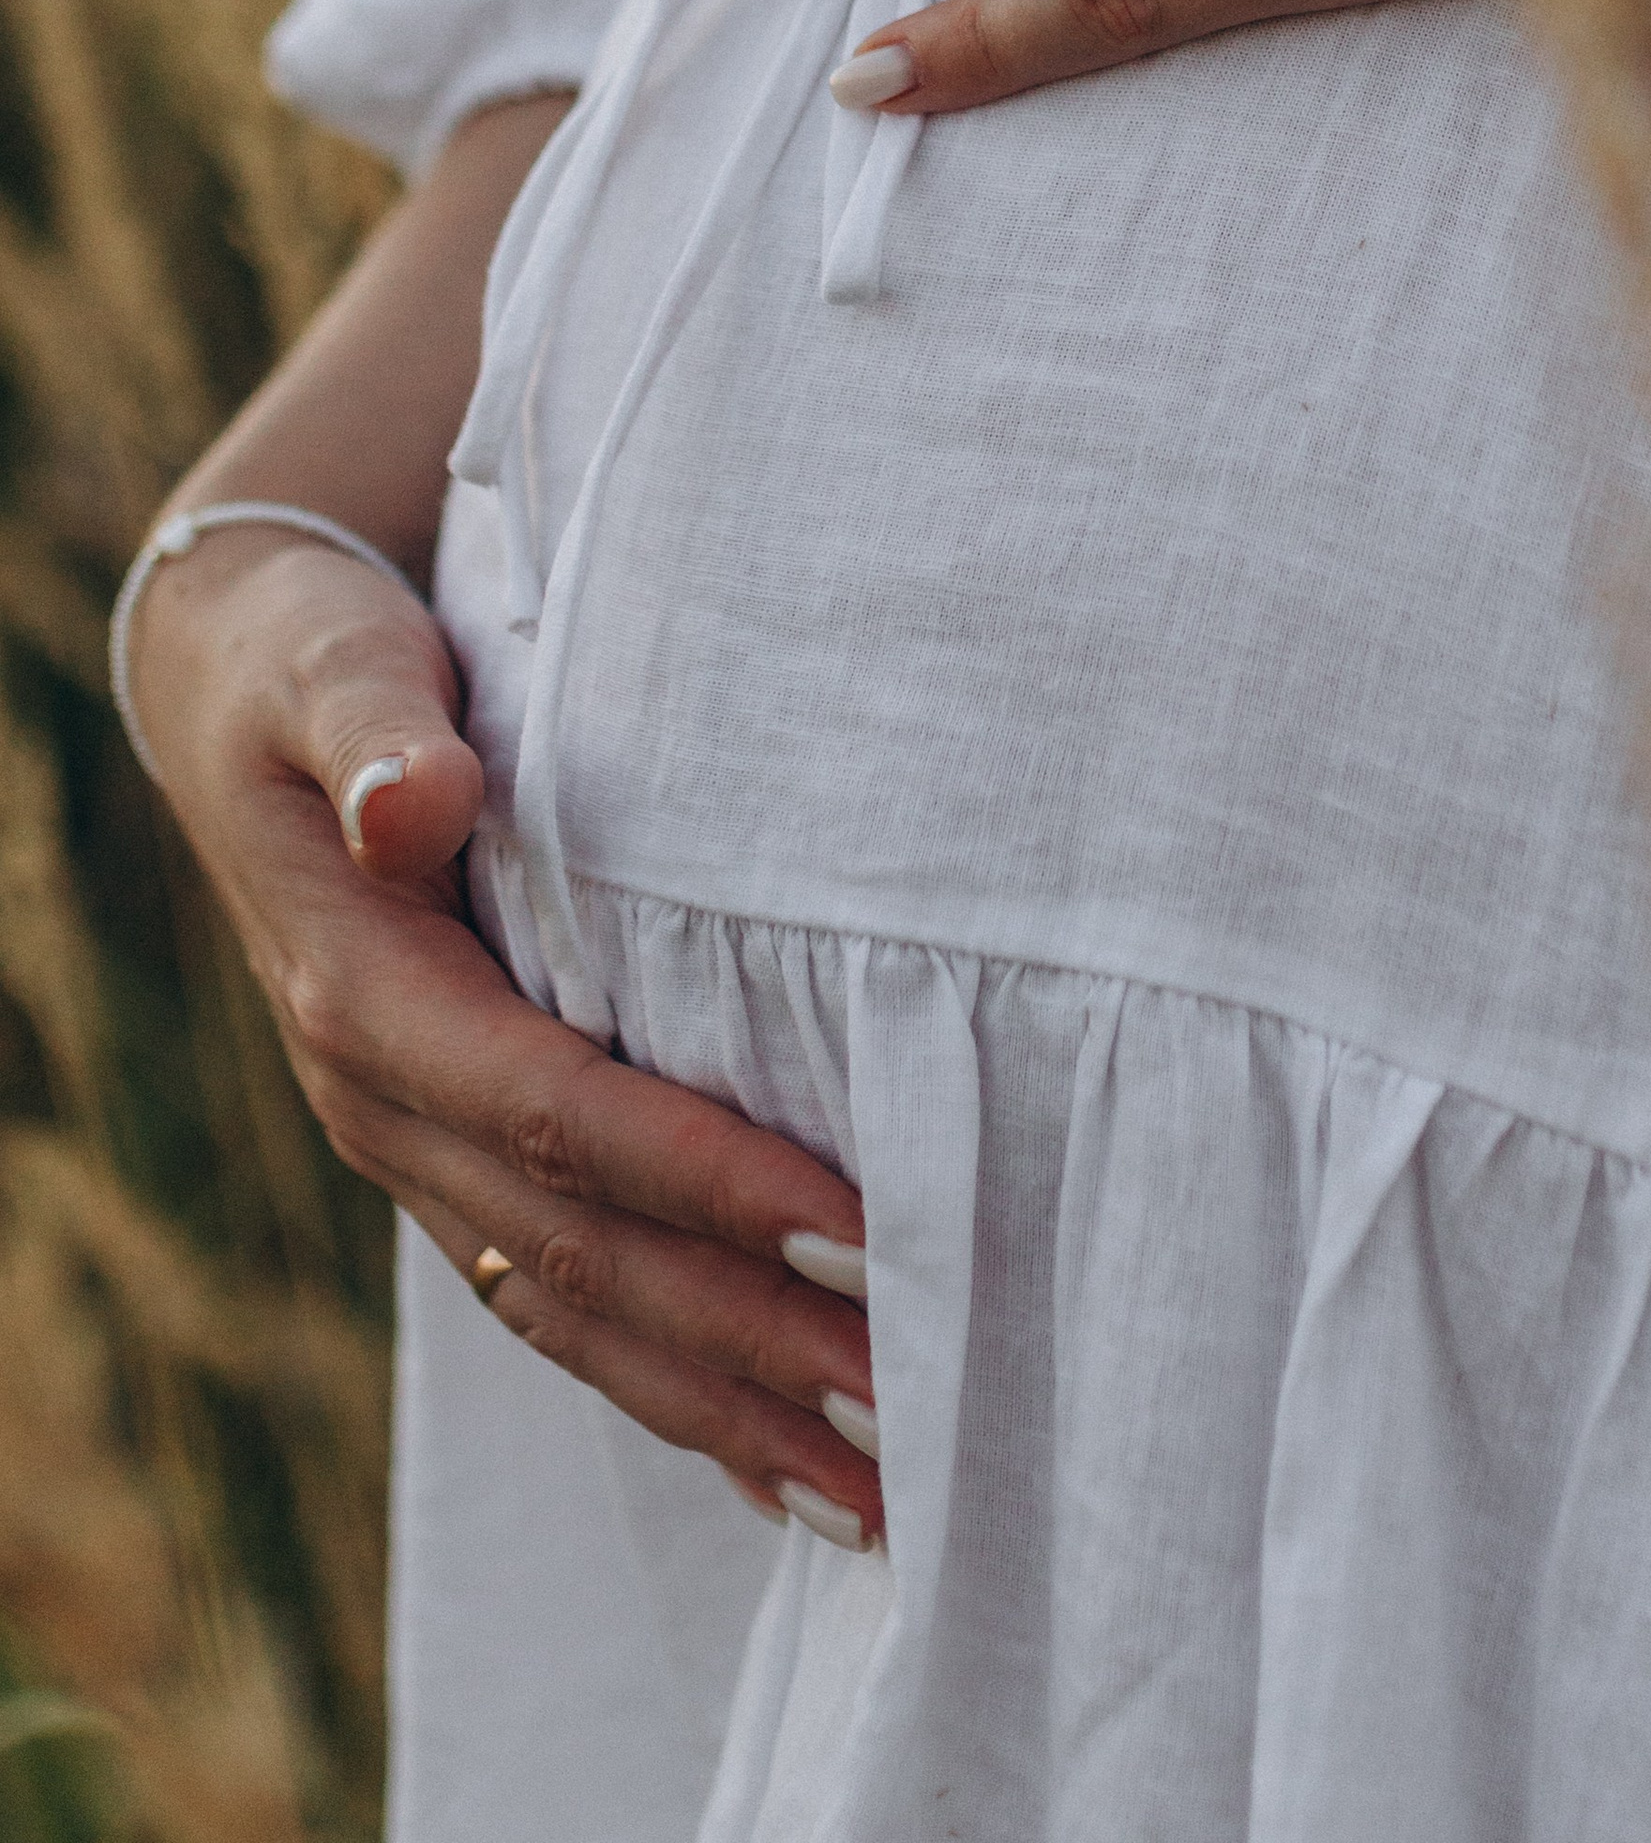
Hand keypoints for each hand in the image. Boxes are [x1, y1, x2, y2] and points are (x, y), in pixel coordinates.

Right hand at [132, 524, 884, 1547]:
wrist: (239, 693)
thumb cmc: (313, 665)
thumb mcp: (333, 668)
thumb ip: (379, 730)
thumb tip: (422, 801)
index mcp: (369, 998)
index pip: (560, 1116)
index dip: (705, 1180)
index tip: (853, 1235)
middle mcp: (387, 1104)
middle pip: (579, 1254)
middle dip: (746, 1338)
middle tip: (909, 1403)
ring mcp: (416, 1149)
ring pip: (573, 1311)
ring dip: (724, 1402)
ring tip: (881, 1488)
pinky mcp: (455, 1156)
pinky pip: (560, 1298)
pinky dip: (670, 1384)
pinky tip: (777, 1458)